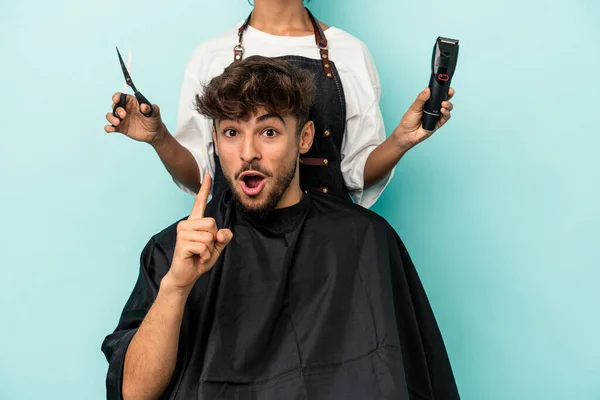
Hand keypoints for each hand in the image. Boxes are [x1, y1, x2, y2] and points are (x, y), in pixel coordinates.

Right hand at [104, 92, 164, 143]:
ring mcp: (122, 119)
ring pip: (110, 116)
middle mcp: (125, 110)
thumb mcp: (155, 112)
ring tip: (117, 122)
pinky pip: (111, 127)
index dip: (117, 96)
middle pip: (115, 106)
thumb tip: (143, 106)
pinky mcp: (121, 128)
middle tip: (124, 115)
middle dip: (117, 109)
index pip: (121, 97)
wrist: (155, 133)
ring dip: (111, 118)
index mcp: (132, 103)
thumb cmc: (154, 120)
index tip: (116, 99)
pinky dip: (108, 128)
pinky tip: (110, 129)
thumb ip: (150, 108)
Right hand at [165, 174, 232, 292]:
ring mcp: (183, 233)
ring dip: (209, 249)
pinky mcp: (182, 243)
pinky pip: (204, 246)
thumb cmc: (200, 259)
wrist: (186, 275)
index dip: (205, 189)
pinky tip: (197, 258)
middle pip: (212, 223)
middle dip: (214, 239)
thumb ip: (223, 237)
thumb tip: (222, 233)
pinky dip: (205, 255)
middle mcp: (187, 224)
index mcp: (195, 222)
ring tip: (199, 253)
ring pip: (209, 236)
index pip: (200, 202)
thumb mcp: (217, 246)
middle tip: (204, 248)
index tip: (208, 174)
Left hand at [393, 87, 454, 148]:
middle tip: (449, 92)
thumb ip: (421, 99)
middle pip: (445, 99)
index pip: (437, 94)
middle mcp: (433, 108)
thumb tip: (427, 90)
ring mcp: (436, 115)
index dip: (442, 89)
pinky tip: (443, 110)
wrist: (407, 134)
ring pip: (447, 108)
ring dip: (448, 104)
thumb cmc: (408, 120)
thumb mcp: (414, 107)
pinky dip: (446, 113)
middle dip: (449, 94)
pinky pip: (446, 117)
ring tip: (443, 104)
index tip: (445, 85)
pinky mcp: (438, 123)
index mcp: (427, 102)